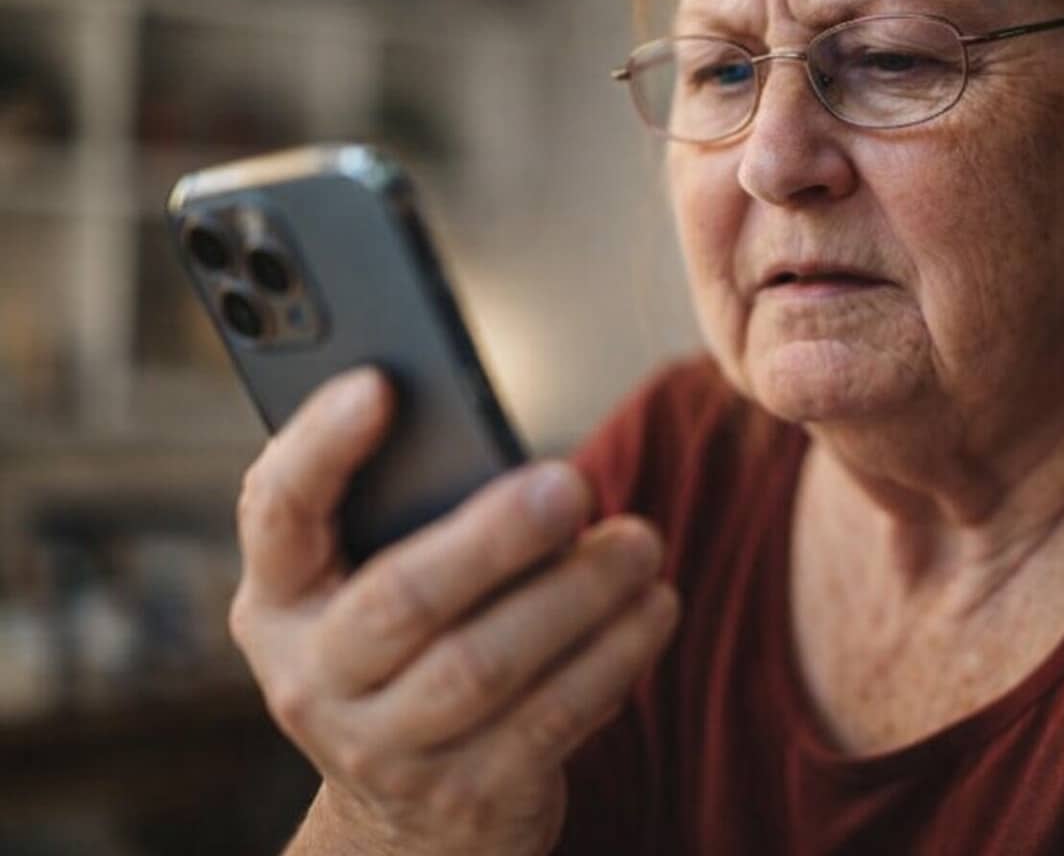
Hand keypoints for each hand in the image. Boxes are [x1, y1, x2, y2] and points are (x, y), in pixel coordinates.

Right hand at [228, 368, 678, 855]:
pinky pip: (550, 720)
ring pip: (483, 667)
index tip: (379, 385)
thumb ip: (411, 521)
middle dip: (493, 537)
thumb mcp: (369, 590)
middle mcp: (313, 678)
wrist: (405, 822)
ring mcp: (385, 749)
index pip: (275, 512)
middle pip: (401, 599)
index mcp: (281, 599)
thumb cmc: (406, 653)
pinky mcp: (469, 795)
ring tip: (641, 544)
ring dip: (576, 596)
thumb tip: (523, 464)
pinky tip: (654, 609)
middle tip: (572, 484)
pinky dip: (612, 658)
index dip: (320, 447)